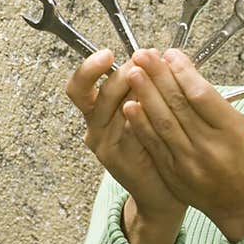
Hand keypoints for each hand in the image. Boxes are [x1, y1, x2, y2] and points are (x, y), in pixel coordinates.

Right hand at [65, 49, 186, 243]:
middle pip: (92, 93)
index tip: (108, 53)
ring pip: (107, 109)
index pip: (81, 83)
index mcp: (99, 108)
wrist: (162, 189)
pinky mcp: (115, 158)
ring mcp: (103, 142)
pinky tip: (150, 106)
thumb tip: (159, 55)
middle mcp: (95, 124)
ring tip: (150, 80)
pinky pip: (122, 131)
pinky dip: (136, 115)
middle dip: (119, 74)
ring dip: (130, 90)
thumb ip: (147, 86)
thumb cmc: (157, 143)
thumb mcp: (149, 109)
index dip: (90, 67)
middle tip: (141, 64)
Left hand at [122, 48, 243, 243]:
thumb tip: (181, 69)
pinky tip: (130, 106)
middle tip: (143, 55)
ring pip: (164, 123)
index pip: (202, 94)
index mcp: (230, 129)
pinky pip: (154, 145)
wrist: (240, 201)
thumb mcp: (237, 124)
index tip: (169, 54)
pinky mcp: (173, 174)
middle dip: (158, 76)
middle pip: (180, 105)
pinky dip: (141, 124)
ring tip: (132, 72)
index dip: (182, 72)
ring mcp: (189, 163)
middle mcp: (210, 146)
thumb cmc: (241, 156)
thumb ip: (211, 99)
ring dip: (145, 95)